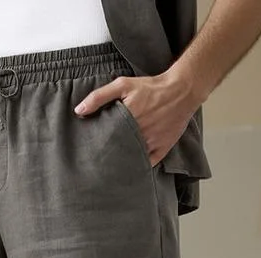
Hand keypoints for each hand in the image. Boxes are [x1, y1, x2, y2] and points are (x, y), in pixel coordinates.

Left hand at [74, 71, 197, 166]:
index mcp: (128, 120)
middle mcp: (139, 134)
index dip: (97, 146)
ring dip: (122, 163)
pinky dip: (139, 166)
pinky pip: (147, 164)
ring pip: (131, 160)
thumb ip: (99, 97)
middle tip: (96, 163)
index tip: (89, 151)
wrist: (181, 90)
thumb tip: (79, 110)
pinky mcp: (162, 149)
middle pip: (117, 152)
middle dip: (107, 157)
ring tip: (109, 169)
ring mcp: (151, 144)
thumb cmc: (151, 87)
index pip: (106, 140)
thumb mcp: (123, 85)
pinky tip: (130, 168)